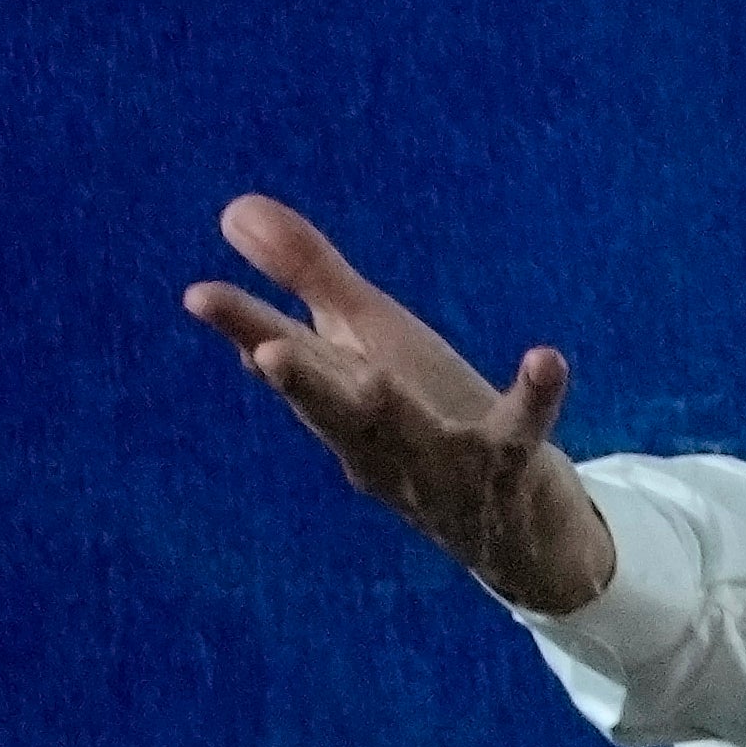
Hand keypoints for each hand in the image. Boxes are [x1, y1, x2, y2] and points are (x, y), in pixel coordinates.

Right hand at [182, 195, 617, 613]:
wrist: (514, 536)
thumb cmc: (427, 430)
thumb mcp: (368, 349)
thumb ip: (308, 280)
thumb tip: (234, 210)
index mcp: (340, 406)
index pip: (286, 362)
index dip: (245, 328)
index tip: (199, 294)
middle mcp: (379, 442)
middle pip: (335, 411)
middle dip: (302, 384)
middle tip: (266, 354)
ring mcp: (441, 463)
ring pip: (410, 435)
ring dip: (389, 409)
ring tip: (376, 375)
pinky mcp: (507, 469)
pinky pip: (520, 433)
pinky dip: (534, 398)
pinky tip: (546, 358)